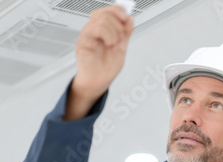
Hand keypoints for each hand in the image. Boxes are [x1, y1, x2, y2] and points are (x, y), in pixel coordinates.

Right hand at [64, 5, 133, 120]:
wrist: (98, 81)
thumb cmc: (106, 67)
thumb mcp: (122, 48)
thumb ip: (126, 33)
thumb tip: (130, 19)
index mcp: (103, 29)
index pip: (109, 10)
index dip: (119, 10)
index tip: (126, 17)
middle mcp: (94, 30)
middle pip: (105, 12)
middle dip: (118, 23)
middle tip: (121, 36)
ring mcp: (88, 35)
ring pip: (101, 20)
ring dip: (113, 31)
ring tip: (114, 43)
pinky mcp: (83, 42)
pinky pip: (93, 30)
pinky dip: (106, 35)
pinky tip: (109, 44)